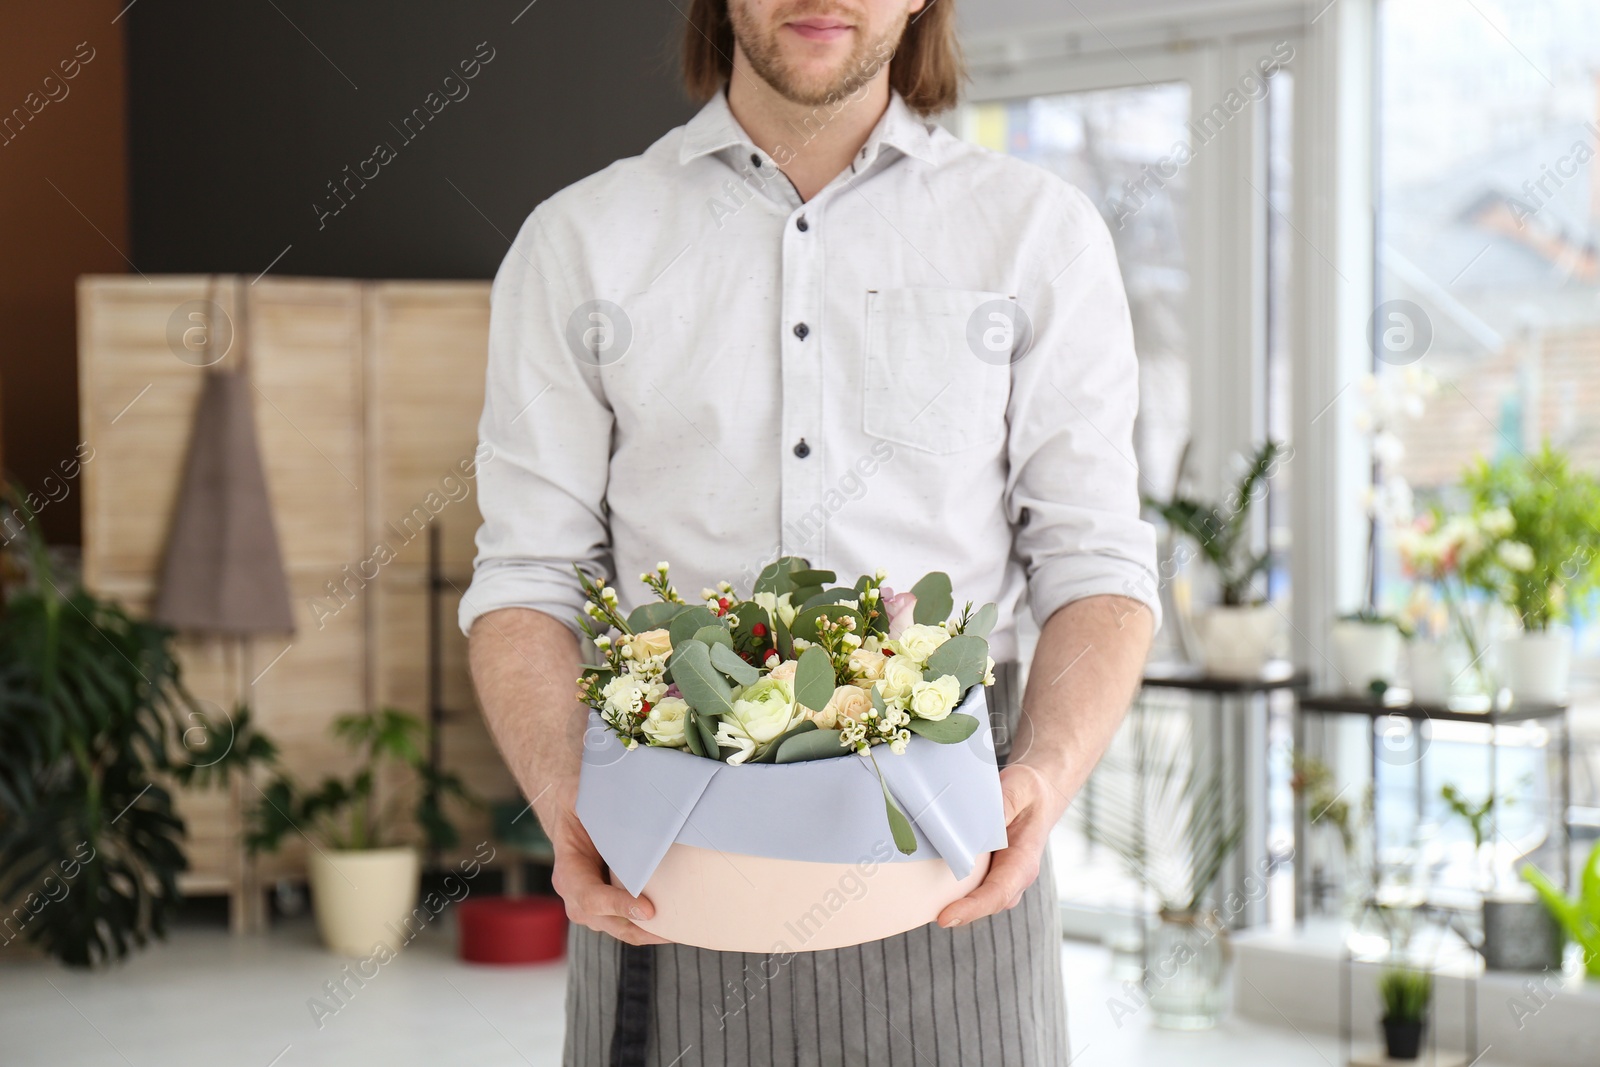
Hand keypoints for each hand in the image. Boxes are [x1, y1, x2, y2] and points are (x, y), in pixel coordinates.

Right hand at [541, 788, 670, 945]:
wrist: (572, 819)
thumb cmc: (578, 807)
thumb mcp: (577, 797)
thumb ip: (593, 800)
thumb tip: (624, 796)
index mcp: (567, 872)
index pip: (589, 897)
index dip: (617, 905)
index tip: (647, 909)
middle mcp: (577, 897)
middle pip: (609, 922)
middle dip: (641, 928)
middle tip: (673, 927)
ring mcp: (593, 908)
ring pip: (623, 929)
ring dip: (650, 932)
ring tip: (682, 929)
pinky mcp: (610, 909)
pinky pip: (631, 926)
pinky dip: (652, 928)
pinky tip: (677, 924)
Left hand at [935, 763, 1067, 927]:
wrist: (1036, 796)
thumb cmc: (1029, 792)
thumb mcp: (1021, 788)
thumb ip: (1006, 804)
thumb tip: (987, 823)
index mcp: (1023, 862)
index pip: (998, 894)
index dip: (972, 908)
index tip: (944, 917)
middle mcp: (1012, 877)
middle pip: (983, 904)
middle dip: (955, 912)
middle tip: (923, 913)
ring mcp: (999, 877)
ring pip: (974, 899)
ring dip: (949, 901)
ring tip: (919, 902)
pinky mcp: (985, 872)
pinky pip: (967, 886)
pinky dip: (948, 888)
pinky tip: (924, 883)